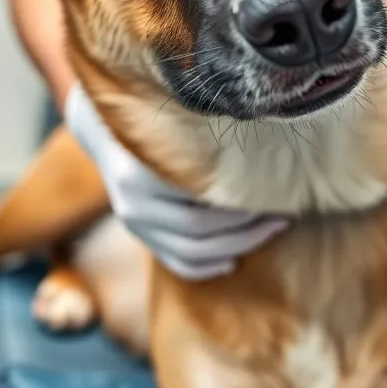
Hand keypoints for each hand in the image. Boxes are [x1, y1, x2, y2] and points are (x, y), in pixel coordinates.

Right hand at [63, 83, 287, 279]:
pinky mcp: (137, 234)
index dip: (243, 203)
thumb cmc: (153, 119)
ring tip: (268, 232)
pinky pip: (173, 262)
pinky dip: (205, 268)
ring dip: (235, 248)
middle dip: (246, 228)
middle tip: (281, 216)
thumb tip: (267, 154)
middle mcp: (133, 203)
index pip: (203, 200)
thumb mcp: (177, 124)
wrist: (105, 130)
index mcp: (143, 173)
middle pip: (198, 230)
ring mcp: (132, 223)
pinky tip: (232, 262)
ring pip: (189, 252)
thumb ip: (208, 144)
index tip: (277, 193)